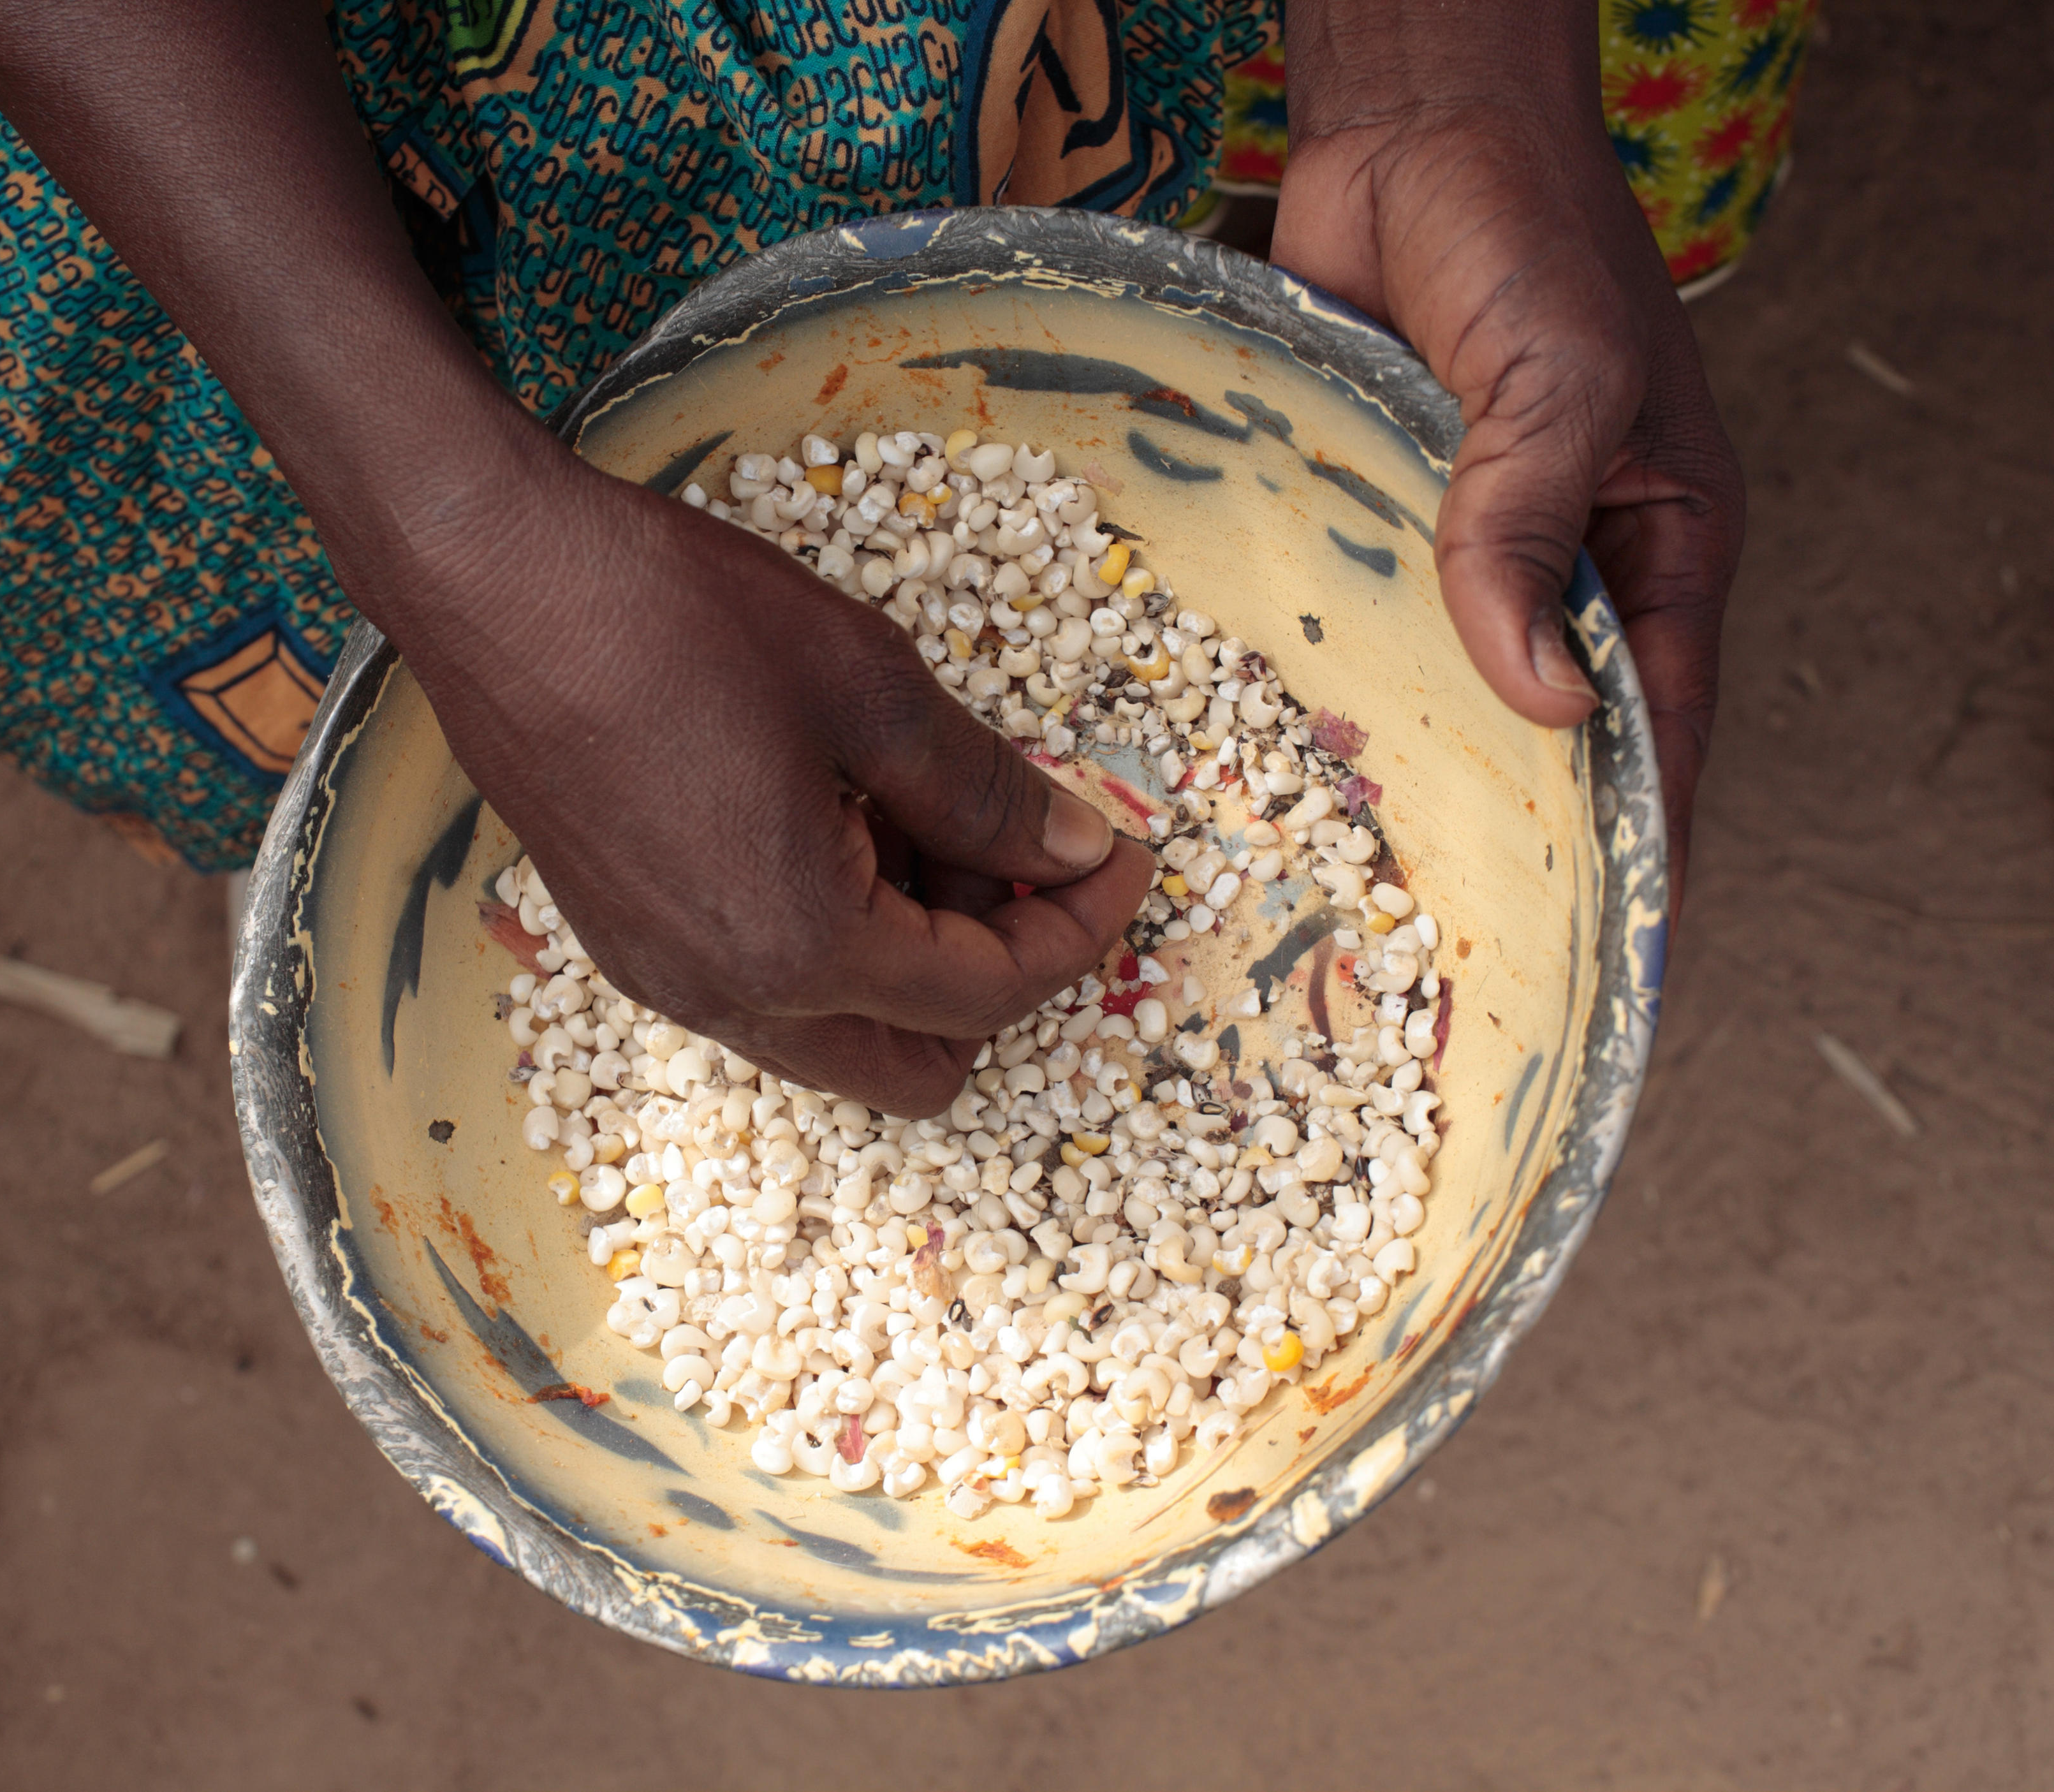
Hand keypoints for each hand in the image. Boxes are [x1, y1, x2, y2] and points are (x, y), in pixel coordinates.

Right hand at [0, 0, 1149, 1114]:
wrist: (488, 577)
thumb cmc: (673, 617)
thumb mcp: (869, 687)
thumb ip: (990, 790)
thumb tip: (1079, 848)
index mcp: (800, 947)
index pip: (989, 990)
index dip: (1080, 927)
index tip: (1123, 854)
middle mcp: (727, 997)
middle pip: (919, 1062)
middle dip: (998, 971)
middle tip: (1030, 853)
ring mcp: (665, 979)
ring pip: (839, 1036)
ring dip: (914, 957)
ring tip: (932, 815)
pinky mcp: (626, 938)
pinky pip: (765, 990)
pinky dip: (835, 939)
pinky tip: (844, 818)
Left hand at [1273, 2, 1744, 926]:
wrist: (1408, 134)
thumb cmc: (1525, 238)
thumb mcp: (1563, 382)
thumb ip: (1531, 528)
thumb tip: (1541, 697)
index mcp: (1653, 552)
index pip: (1657, 732)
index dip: (1637, 845)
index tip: (1607, 957)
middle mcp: (1555, 569)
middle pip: (1539, 738)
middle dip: (1505, 841)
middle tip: (1445, 961)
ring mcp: (1450, 552)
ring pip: (1433, 695)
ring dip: (1398, 779)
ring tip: (1343, 897)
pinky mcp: (1357, 522)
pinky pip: (1341, 625)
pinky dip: (1315, 690)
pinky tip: (1263, 763)